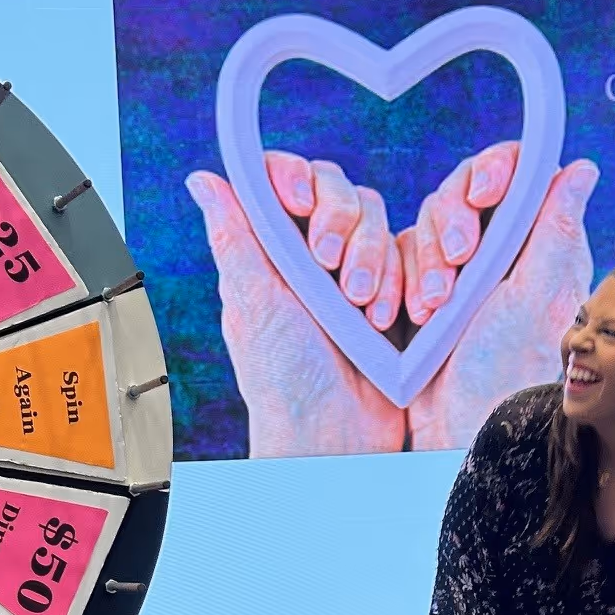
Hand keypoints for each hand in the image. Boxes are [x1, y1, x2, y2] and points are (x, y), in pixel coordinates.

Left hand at [186, 154, 403, 456]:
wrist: (338, 436)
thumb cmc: (284, 382)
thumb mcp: (253, 304)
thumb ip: (234, 236)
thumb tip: (201, 178)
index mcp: (271, 253)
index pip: (285, 181)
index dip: (298, 178)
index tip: (301, 204)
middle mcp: (312, 256)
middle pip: (341, 191)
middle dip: (345, 225)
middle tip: (332, 270)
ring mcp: (356, 271)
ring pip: (380, 220)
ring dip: (376, 260)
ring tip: (364, 311)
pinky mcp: (396, 290)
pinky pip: (413, 253)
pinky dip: (407, 278)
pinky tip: (394, 316)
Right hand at [407, 150, 598, 450]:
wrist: (458, 425)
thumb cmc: (505, 370)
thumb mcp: (533, 296)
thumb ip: (554, 229)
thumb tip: (582, 168)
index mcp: (537, 243)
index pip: (516, 174)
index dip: (493, 171)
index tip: (481, 196)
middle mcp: (498, 250)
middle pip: (461, 190)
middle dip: (448, 222)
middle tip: (456, 262)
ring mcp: (458, 271)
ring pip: (425, 222)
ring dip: (423, 260)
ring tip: (432, 309)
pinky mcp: (421, 289)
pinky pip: (398, 256)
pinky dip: (398, 280)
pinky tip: (407, 315)